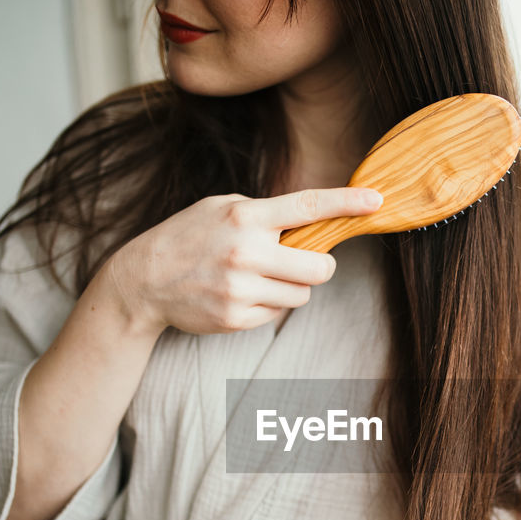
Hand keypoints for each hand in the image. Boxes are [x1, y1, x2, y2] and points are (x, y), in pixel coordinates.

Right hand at [100, 186, 383, 335]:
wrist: (144, 279)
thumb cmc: (189, 236)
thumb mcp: (221, 208)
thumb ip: (264, 213)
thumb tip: (313, 224)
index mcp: (245, 217)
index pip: (307, 207)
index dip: (346, 203)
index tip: (376, 201)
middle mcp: (246, 253)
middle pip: (320, 268)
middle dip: (321, 267)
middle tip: (307, 262)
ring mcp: (240, 289)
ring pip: (302, 295)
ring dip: (291, 287)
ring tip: (259, 276)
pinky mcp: (236, 318)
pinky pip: (277, 313)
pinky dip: (269, 305)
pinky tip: (241, 294)